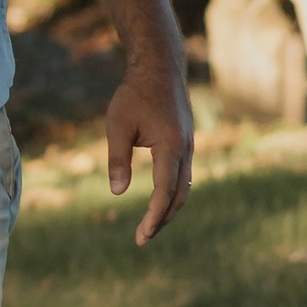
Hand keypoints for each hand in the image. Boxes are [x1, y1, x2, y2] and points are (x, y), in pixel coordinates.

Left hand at [107, 52, 193, 243]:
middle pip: (179, 196)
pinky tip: (160, 201)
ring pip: (184, 186)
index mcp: (171, 147)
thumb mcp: (118, 126)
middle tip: (143, 238)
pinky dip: (173, 192)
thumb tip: (117, 192)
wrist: (159, 67)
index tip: (141, 236)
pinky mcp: (186, 142)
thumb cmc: (134, 94)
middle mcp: (186, 149)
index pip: (165, 192)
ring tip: (150, 226)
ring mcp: (190, 146)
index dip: (153, 217)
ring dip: (169, 208)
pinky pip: (183, 175)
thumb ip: (117, 160)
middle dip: (162, 220)